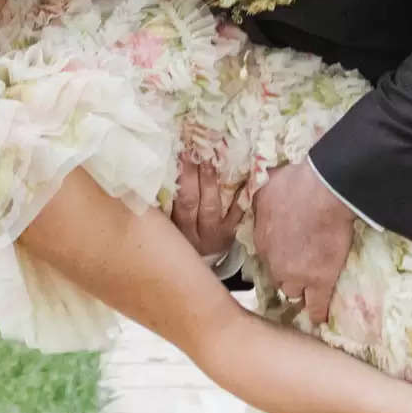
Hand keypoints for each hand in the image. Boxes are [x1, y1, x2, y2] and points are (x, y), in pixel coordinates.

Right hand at [171, 143, 245, 263]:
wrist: (200, 264)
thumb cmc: (183, 235)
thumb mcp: (170, 223)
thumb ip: (168, 202)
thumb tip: (167, 165)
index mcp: (172, 225)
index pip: (170, 199)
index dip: (173, 177)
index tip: (175, 153)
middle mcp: (190, 231)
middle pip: (188, 201)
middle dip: (190, 174)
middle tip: (193, 148)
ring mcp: (211, 233)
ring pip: (209, 206)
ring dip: (209, 181)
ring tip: (210, 158)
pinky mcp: (229, 234)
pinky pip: (235, 215)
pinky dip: (240, 198)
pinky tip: (244, 179)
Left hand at [251, 158, 355, 327]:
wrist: (324, 191)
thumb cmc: (296, 183)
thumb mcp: (267, 185)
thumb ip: (260, 199)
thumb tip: (257, 195)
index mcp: (261, 239)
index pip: (266, 256)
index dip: (278, 253)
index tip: (287, 251)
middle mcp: (274, 262)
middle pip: (277, 275)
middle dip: (287, 271)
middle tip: (301, 264)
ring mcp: (297, 274)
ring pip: (293, 291)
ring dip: (301, 287)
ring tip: (312, 283)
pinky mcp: (320, 282)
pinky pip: (317, 307)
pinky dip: (318, 312)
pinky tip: (320, 317)